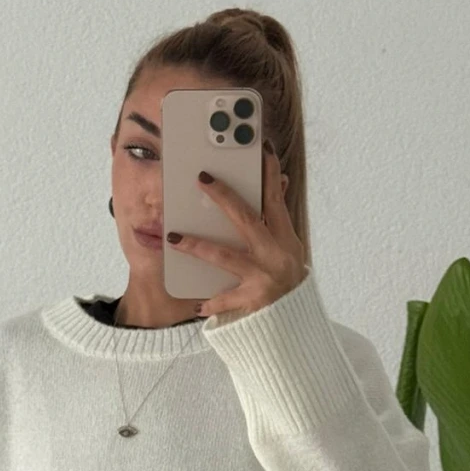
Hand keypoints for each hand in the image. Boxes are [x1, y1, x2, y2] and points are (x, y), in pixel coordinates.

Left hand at [166, 138, 307, 319]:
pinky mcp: (253, 301)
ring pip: (225, 256)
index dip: (269, 174)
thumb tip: (279, 180)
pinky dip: (211, 303)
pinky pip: (225, 300)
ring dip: (197, 246)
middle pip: (246, 219)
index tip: (262, 150)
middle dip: (224, 197)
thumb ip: (278, 218)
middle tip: (202, 179)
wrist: (296, 320)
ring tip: (174, 238)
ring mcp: (263, 277)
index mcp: (285, 238)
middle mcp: (275, 254)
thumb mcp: (289, 246)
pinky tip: (197, 304)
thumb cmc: (287, 278)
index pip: (275, 200)